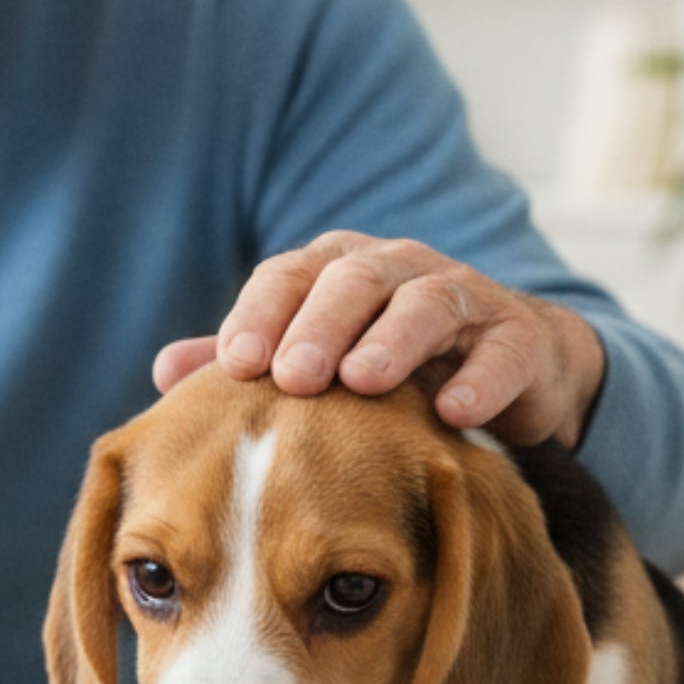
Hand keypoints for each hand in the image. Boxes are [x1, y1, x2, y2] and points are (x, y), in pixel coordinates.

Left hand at [152, 231, 605, 450]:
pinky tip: (452, 414)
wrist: (506, 374)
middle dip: (319, 325)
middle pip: (352, 281)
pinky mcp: (520, 336)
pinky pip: (503, 349)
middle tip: (291, 376)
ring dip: (393, 339)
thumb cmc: (388, 366)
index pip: (288, 277)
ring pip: (427, 301)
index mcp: (336, 270)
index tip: (234, 364)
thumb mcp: (316, 361)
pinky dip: (479, 379)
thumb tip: (163, 372)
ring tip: (364, 380)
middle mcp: (398, 269)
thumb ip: (250, 362)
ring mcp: (464, 295)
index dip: (260, 314)